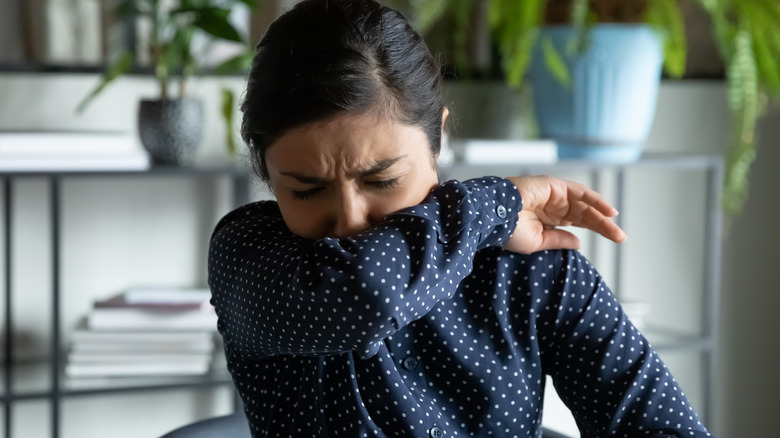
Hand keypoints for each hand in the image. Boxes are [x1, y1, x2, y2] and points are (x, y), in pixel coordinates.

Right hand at [503, 175, 626, 253]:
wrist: (494, 216)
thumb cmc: (508, 231)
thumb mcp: (538, 241)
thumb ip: (559, 240)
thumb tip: (578, 243)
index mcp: (548, 219)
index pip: (577, 223)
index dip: (596, 230)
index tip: (614, 239)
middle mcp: (553, 205)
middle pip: (584, 214)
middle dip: (603, 225)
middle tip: (620, 237)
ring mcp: (554, 194)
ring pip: (584, 204)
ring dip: (602, 215)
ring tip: (616, 228)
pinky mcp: (553, 185)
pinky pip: (579, 192)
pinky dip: (595, 200)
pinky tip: (608, 211)